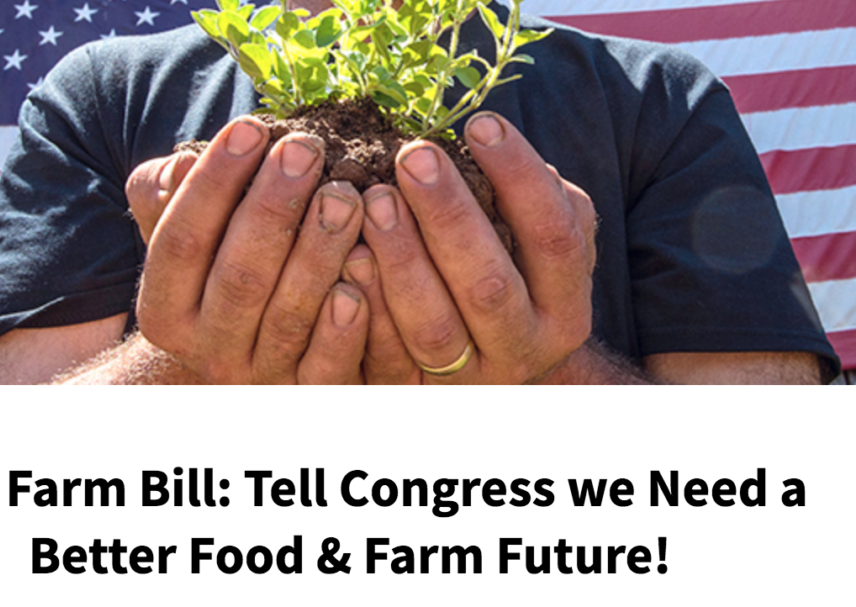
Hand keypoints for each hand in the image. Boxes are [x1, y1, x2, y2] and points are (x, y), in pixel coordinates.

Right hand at [126, 117, 368, 383]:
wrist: (248, 358)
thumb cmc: (220, 271)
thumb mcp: (184, 236)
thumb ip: (168, 199)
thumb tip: (181, 165)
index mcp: (165, 310)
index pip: (180, 240)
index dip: (214, 182)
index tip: (250, 127)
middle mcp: (207, 350)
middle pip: (238, 276)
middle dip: (272, 206)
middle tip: (306, 148)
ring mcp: (261, 377)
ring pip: (289, 315)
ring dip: (318, 251)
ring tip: (346, 194)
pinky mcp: (311, 393)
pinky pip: (329, 363)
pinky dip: (347, 321)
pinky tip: (364, 265)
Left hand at [347, 111, 596, 383]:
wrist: (496, 370)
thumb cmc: (513, 280)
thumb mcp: (540, 247)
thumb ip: (535, 201)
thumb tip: (488, 134)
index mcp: (566, 307)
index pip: (554, 236)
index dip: (520, 177)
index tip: (480, 123)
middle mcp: (525, 348)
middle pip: (489, 284)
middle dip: (449, 215)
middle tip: (413, 156)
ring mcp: (472, 379)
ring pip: (434, 326)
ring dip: (402, 259)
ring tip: (374, 199)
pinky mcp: (421, 394)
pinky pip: (389, 357)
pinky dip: (368, 306)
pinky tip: (349, 255)